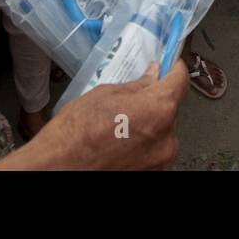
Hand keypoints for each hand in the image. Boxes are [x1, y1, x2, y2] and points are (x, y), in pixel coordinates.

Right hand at [0, 61, 187, 169]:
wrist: (57, 168)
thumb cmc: (74, 135)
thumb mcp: (104, 95)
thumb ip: (136, 85)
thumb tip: (153, 76)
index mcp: (158, 109)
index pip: (180, 80)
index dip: (174, 68)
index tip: (169, 65)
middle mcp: (166, 137)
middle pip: (170, 108)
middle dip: (154, 101)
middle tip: (130, 100)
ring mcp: (160, 160)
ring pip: (162, 132)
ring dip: (148, 125)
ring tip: (119, 127)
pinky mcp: (152, 173)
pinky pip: (154, 151)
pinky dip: (142, 145)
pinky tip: (119, 143)